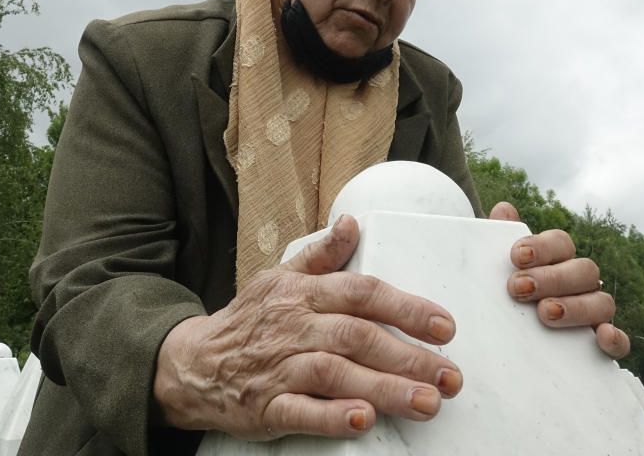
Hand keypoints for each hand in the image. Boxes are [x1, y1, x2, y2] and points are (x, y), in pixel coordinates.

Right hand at [151, 215, 462, 439]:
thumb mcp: (280, 277)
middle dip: (408, 357)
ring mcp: (279, 368)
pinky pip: (300, 412)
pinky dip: (332, 418)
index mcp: (303, 293)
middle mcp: (294, 327)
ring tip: (426, 403)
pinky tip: (364, 421)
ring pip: (336, 374)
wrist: (192, 363)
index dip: (406, 308)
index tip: (445, 327)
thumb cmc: (249, 320)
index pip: (362, 293)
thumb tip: (352, 222)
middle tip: (451, 377)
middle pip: (357, 337)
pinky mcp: (265, 407)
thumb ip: (321, 255)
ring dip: (384, 389)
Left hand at [489, 202, 630, 359]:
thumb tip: (503, 208)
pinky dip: (615, 339)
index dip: (541, 246)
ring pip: (602, 303)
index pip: (561, 243)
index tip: (516, 256)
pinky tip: (601, 337)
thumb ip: (500, 239)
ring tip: (545, 313)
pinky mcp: (601, 347)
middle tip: (519, 288)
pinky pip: (620, 342)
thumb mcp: (498, 271)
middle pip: (584, 270)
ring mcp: (594, 314)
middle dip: (552, 278)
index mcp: (558, 261)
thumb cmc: (507, 296)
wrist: (509, 343)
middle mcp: (580, 284)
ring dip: (576, 307)